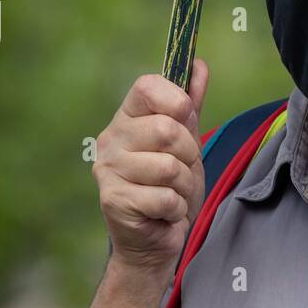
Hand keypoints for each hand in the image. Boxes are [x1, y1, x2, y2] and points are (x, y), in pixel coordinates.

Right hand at [93, 59, 208, 281]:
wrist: (155, 241)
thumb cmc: (169, 189)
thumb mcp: (186, 144)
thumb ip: (190, 106)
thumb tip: (198, 65)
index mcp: (126, 118)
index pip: (148, 87)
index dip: (176, 101)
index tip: (186, 119)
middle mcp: (110, 139)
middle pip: (167, 130)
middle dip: (188, 156)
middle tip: (180, 173)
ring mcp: (108, 170)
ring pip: (168, 167)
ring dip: (183, 186)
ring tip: (172, 194)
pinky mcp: (113, 200)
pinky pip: (165, 197)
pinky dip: (174, 209)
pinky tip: (162, 213)